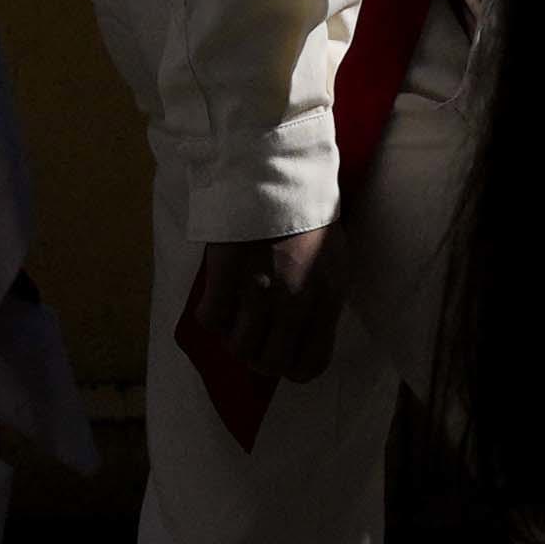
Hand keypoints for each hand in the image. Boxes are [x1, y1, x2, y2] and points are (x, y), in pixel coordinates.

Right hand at [170, 227, 345, 441]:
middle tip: (252, 338)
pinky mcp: (226, 274)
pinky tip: (216, 300)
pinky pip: (211, 318)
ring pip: (239, 347)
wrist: (275, 174)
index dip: (291, 369)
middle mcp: (295, 302)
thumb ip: (323, 304)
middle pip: (270, 363)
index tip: (281, 357)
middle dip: (259, 358)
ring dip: (233, 338)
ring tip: (233, 319)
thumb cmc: (308, 218)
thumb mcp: (334, 263)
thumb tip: (306, 339)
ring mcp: (259, 290)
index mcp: (327, 298)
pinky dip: (210, 316)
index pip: (311, 364)